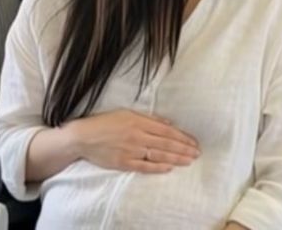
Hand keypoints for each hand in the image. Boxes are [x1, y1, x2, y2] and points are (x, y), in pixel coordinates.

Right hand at [67, 109, 199, 173]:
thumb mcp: (128, 113)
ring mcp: (131, 150)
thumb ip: (149, 119)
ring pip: (158, 155)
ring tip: (189, 160)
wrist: (84, 136)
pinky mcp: (124, 163)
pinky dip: (157, 167)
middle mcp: (138, 136)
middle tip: (197, 153)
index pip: (167, 131)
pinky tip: (169, 168)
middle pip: (166, 144)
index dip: (182, 137)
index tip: (194, 141)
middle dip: (183, 149)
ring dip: (176, 158)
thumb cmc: (106, 122)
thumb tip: (168, 124)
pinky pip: (144, 166)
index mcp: (140, 122)